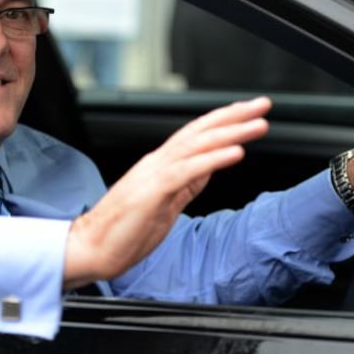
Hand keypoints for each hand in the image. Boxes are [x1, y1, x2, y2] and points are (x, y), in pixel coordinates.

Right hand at [63, 96, 270, 289]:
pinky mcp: (151, 192)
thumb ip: (185, 184)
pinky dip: (212, 159)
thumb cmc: (122, 232)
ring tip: (257, 125)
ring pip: (196, 146)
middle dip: (233, 116)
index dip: (223, 120)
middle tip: (262, 105)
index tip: (248, 112)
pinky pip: (187, 171)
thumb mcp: (164, 204)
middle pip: (199, 132)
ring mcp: (152, 175)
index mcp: (159, 166)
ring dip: (230, 133)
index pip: (195, 135)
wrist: (91, 248)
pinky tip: (235, 152)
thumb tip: (208, 169)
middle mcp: (156, 163)